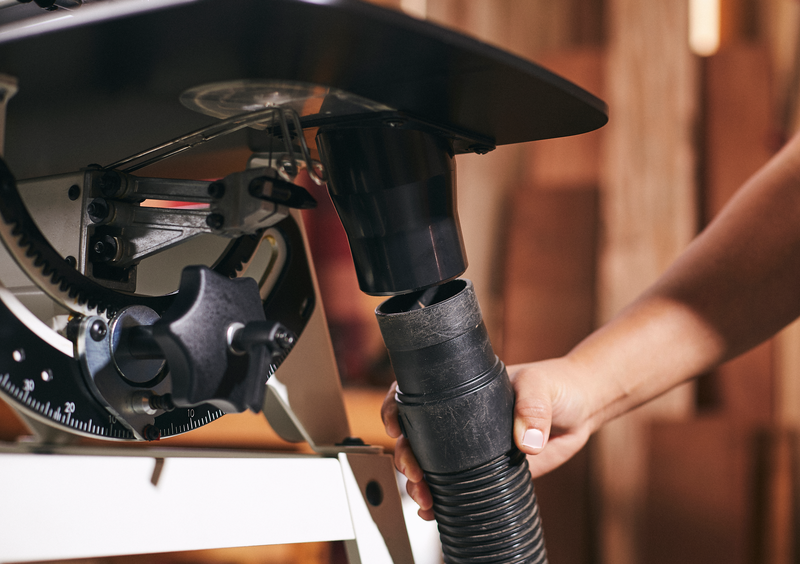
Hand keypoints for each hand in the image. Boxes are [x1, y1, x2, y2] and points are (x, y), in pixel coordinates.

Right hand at [381, 356, 594, 519]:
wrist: (582, 408)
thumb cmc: (557, 385)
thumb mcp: (541, 388)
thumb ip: (533, 410)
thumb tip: (527, 443)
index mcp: (462, 391)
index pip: (418, 395)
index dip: (396, 409)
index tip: (395, 427)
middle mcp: (461, 418)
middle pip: (416, 436)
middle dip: (405, 456)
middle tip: (414, 473)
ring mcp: (472, 445)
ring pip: (431, 463)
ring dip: (418, 483)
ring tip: (424, 498)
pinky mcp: (488, 469)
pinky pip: (456, 484)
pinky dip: (441, 499)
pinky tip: (434, 510)